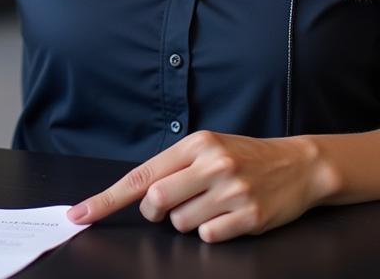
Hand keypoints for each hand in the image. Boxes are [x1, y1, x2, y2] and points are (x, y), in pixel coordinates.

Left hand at [67, 130, 328, 242]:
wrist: (298, 165)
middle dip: (156, 212)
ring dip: (188, 220)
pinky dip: (212, 231)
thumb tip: (138, 193)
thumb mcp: (207, 147)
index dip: (107, 199)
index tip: (81, 214)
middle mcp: (211, 164)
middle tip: (170, 207)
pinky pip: (209, 236)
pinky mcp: (250, 216)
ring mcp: (232, 190)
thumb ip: (173, 166)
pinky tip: (228, 215)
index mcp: (194, 144)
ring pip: (181, 223)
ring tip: (212, 203)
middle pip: (156, 201)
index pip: (140, 175)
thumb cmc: (242, 157)